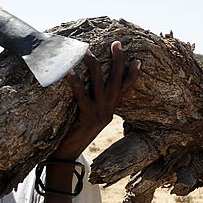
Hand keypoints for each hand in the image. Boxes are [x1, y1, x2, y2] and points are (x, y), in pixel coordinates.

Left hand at [52, 41, 139, 159]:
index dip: (132, 74)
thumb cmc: (71, 134)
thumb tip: (85, 85)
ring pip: (100, 84)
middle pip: (117, 81)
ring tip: (87, 50)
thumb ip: (89, 104)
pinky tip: (70, 70)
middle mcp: (108, 111)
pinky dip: (76, 81)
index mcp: (110, 110)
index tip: (137, 59)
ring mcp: (99, 115)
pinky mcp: (87, 119)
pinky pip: (82, 96)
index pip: (125, 89)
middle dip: (118, 61)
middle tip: (117, 43)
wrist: (65, 158)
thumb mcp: (86, 117)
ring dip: (95, 65)